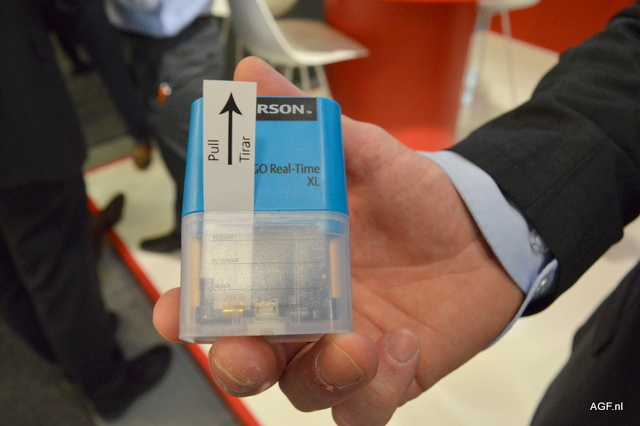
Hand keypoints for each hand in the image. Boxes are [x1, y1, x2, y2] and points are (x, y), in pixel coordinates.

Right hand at [153, 57, 522, 424]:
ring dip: (319, 375)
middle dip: (235, 363)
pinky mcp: (386, 376)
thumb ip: (307, 124)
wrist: (483, 230)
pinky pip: (363, 408)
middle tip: (247, 348)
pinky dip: (376, 391)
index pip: (218, 297)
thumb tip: (251, 75)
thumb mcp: (361, 152)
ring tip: (356, 344)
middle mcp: (303, 313)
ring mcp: (342, 349)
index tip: (175, 310)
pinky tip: (404, 345)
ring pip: (302, 391)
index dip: (187, 311)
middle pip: (247, 359)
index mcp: (282, 264)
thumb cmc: (413, 195)